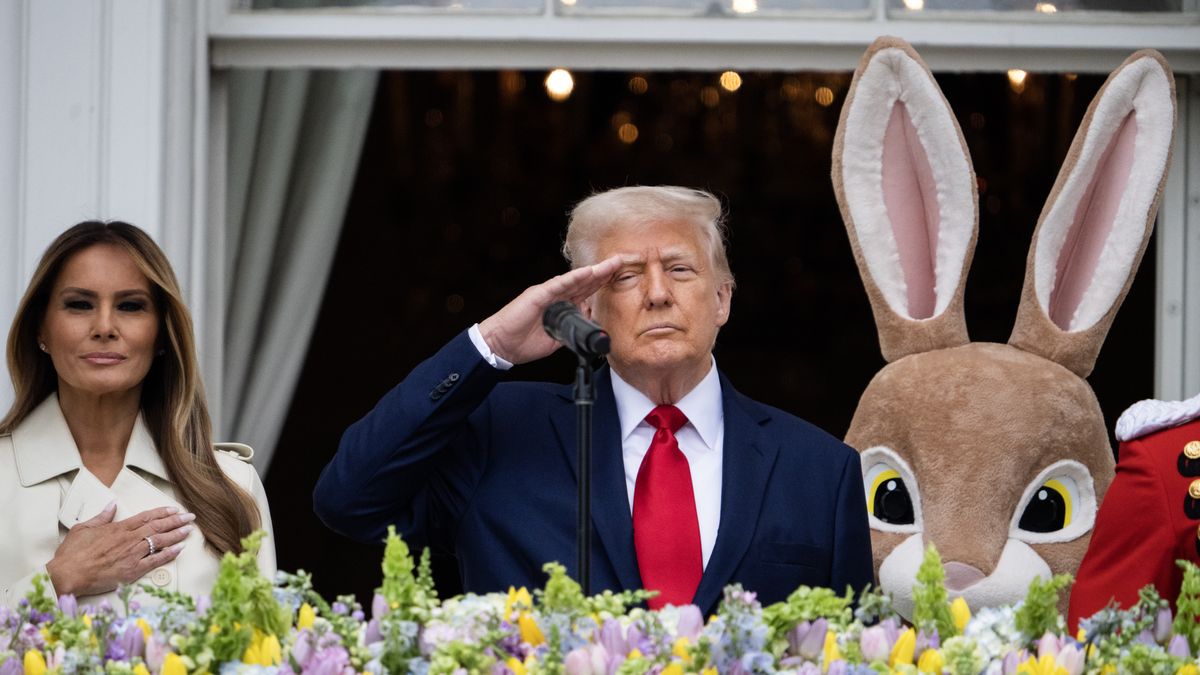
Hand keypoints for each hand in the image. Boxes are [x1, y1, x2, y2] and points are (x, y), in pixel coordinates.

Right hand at [46, 503, 194, 596]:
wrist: (66, 574)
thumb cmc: (72, 553)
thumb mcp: (84, 528)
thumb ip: (102, 516)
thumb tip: (112, 504)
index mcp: (118, 528)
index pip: (146, 517)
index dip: (162, 512)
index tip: (175, 509)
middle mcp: (128, 539)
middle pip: (157, 527)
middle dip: (176, 521)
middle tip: (190, 517)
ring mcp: (131, 555)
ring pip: (160, 541)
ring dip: (176, 534)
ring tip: (189, 530)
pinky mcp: (132, 571)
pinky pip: (155, 561)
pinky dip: (169, 554)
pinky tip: (180, 549)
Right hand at [478, 256, 620, 364]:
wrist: (501, 345)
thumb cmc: (524, 342)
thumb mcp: (555, 339)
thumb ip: (572, 331)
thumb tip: (588, 327)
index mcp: (561, 305)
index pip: (586, 291)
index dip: (602, 283)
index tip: (620, 276)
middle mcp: (556, 295)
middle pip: (584, 281)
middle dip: (604, 272)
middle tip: (622, 261)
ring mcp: (547, 293)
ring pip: (574, 280)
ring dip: (593, 272)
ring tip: (610, 264)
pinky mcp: (537, 295)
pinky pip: (558, 285)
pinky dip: (573, 278)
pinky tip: (587, 273)